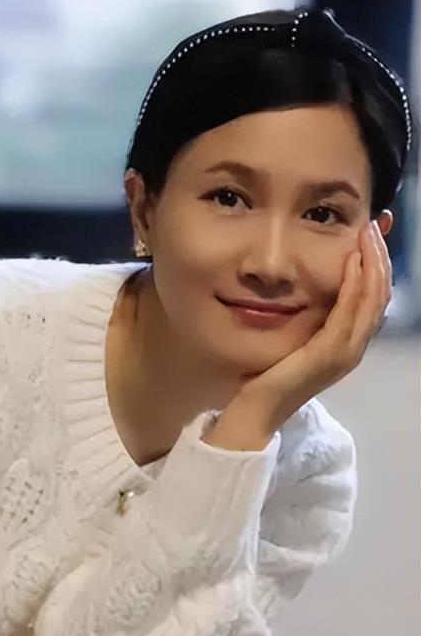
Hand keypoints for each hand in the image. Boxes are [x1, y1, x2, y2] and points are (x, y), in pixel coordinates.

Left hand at [236, 220, 390, 433]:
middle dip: (380, 256)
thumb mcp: (292, 338)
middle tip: (375, 225)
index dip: (376, 264)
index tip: (372, 233)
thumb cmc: (267, 375)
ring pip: (372, 300)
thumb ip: (306, 318)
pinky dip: (355, 287)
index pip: (372, 297)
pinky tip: (352, 263)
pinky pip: (350, 314)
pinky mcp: (329, 355)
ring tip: (368, 235)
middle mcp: (352, 346)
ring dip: (373, 264)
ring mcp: (344, 352)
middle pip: (379, 294)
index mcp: (345, 341)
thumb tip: (306, 288)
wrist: (256, 410)